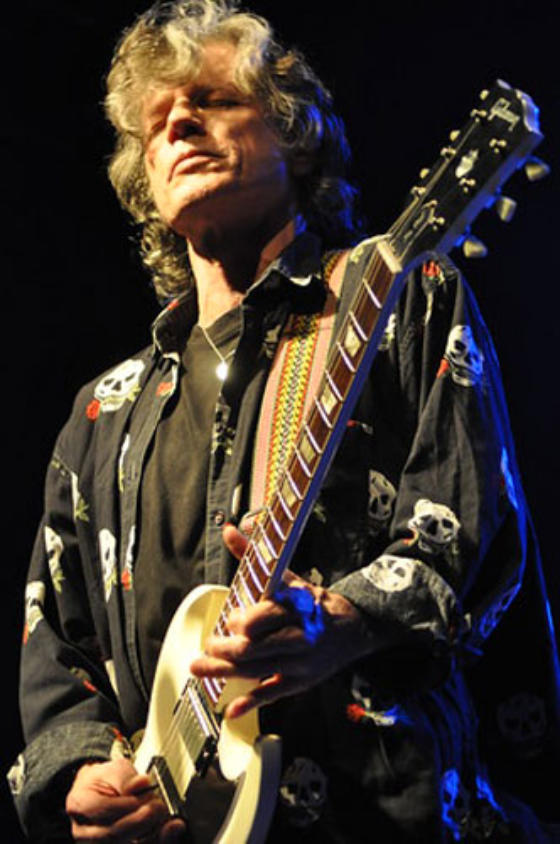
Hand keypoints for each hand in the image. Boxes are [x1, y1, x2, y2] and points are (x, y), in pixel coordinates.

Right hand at [66, 758, 186, 841]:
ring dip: (150, 835)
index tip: (146, 794)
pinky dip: (154, 840)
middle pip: (112, 835)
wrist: (98, 792)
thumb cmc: (104, 781)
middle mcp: (84, 831)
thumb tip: (141, 784)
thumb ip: (126, 777)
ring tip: (167, 821)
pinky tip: (167, 832)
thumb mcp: (113, 769)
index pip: (101, 809)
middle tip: (159, 806)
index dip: (126, 804)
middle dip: (140, 821)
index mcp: (79, 804)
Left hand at [189, 525, 373, 718]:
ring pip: (257, 670)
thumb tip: (230, 531)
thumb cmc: (313, 602)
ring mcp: (299, 662)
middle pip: (256, 647)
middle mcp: (299, 636)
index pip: (266, 616)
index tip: (230, 621)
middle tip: (209, 645)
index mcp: (296, 607)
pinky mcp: (299, 681)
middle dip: (226, 649)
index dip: (243, 621)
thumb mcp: (287, 577)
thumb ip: (254, 558)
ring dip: (224, 672)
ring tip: (199, 668)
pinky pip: (273, 693)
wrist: (352, 629)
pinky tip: (231, 709)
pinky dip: (251, 703)